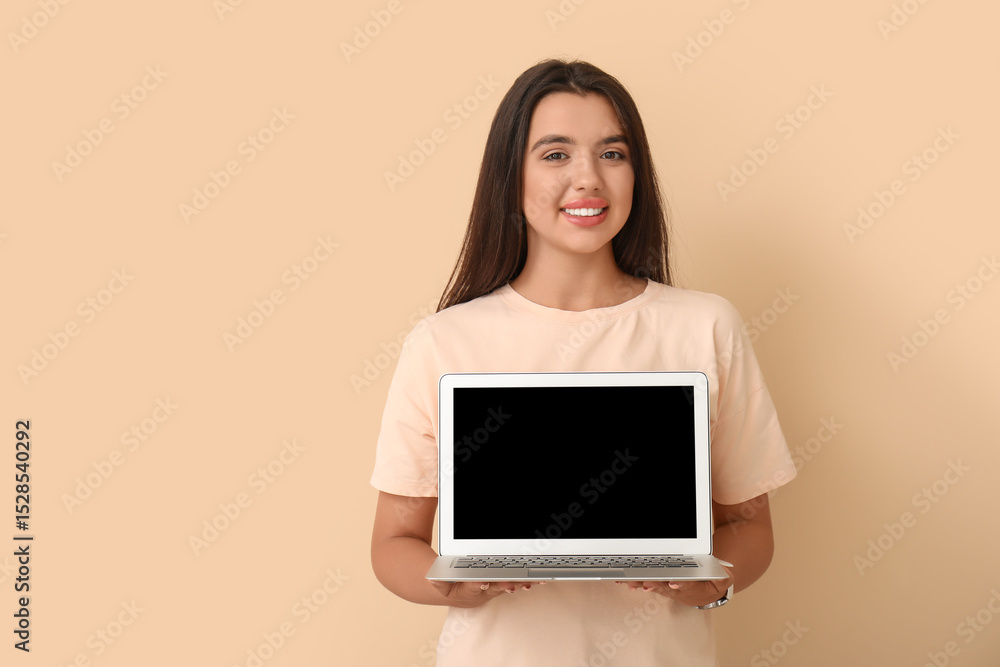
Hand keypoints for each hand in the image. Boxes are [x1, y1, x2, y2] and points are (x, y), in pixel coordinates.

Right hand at [430, 580, 542, 607]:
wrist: (454, 592)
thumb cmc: (448, 585)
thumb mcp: (438, 583)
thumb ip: (437, 580)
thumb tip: (432, 577)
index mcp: (468, 589)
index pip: (473, 587)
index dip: (479, 585)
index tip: (484, 583)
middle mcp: (484, 591)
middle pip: (496, 587)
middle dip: (506, 585)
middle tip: (514, 585)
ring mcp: (494, 588)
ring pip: (509, 585)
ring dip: (521, 583)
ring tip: (533, 582)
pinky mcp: (501, 584)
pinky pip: (515, 581)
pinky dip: (526, 580)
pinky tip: (539, 579)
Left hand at [617, 564, 732, 607]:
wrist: (707, 591)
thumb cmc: (714, 582)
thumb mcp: (724, 579)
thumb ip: (722, 576)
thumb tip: (721, 574)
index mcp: (695, 587)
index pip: (688, 584)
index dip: (681, 584)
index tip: (674, 583)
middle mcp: (679, 589)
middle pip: (666, 586)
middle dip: (656, 585)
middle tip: (646, 584)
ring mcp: (669, 588)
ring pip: (654, 585)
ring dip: (642, 584)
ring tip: (630, 582)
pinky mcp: (661, 585)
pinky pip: (648, 583)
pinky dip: (637, 582)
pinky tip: (625, 581)